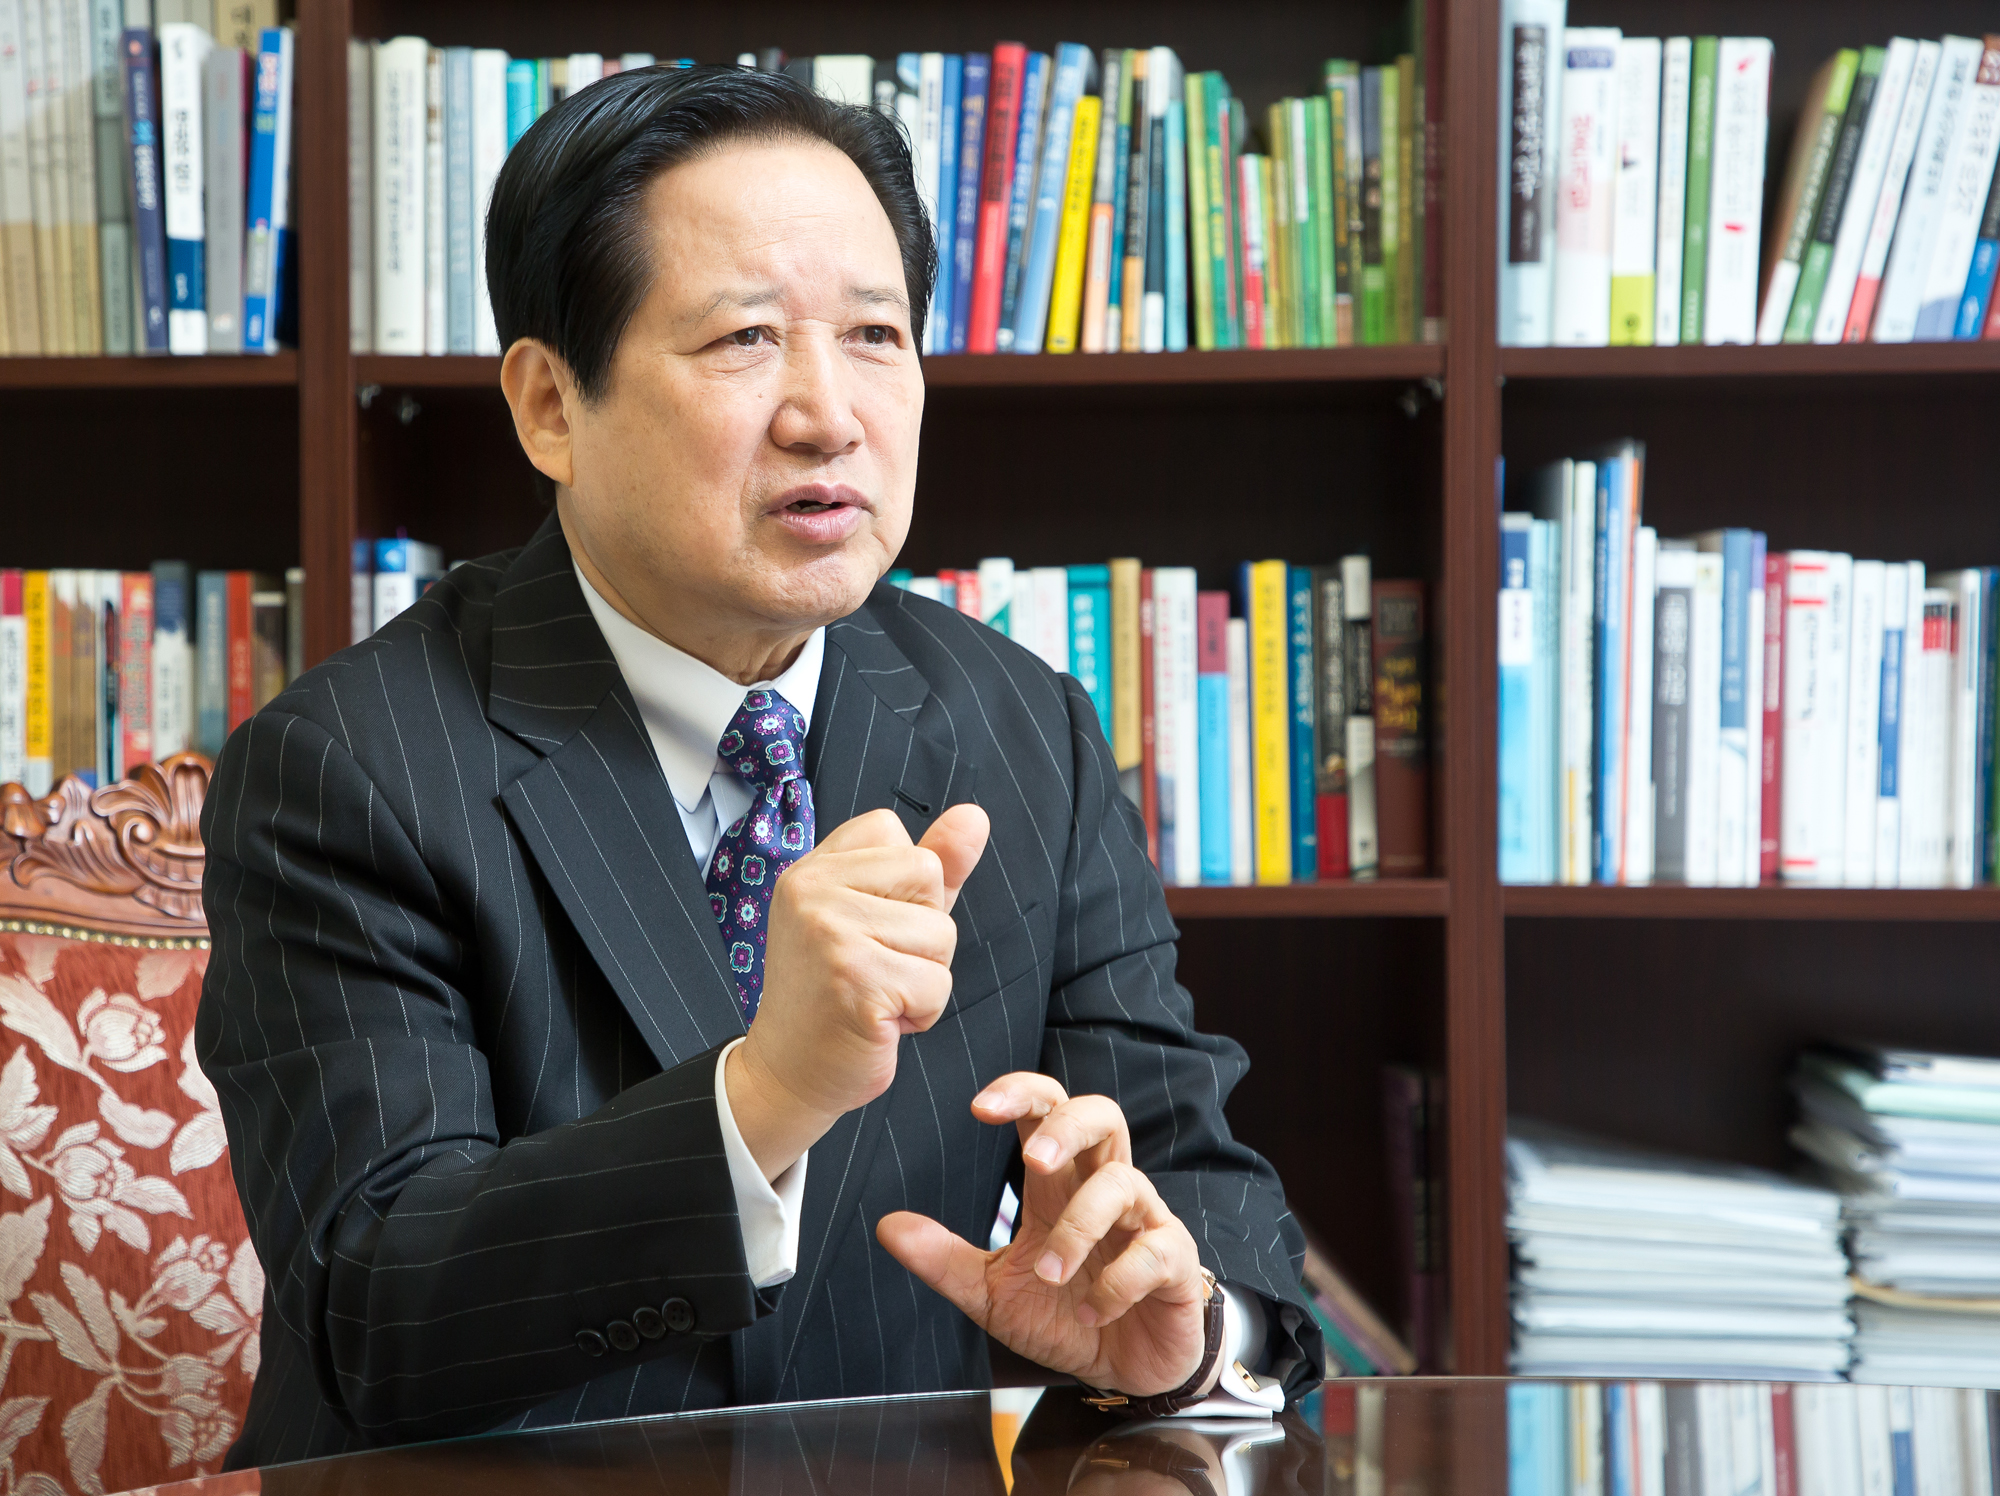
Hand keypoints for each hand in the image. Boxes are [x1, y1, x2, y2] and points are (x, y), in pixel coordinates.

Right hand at [727, 804, 989, 1179]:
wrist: (789, 1071)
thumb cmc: (838, 991)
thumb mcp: (881, 915)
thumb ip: (931, 865)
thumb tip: (976, 815)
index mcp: (812, 867)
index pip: (891, 830)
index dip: (901, 885)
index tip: (865, 926)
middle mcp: (813, 890)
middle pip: (927, 877)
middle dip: (922, 931)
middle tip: (874, 966)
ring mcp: (830, 934)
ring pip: (940, 934)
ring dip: (924, 976)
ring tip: (877, 994)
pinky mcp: (856, 980)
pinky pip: (936, 984)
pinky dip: (922, 1012)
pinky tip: (879, 1020)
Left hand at [876, 1074, 1211, 1397]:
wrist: (1128, 1372)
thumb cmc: (1065, 1316)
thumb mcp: (994, 1293)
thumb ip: (945, 1259)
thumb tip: (887, 1226)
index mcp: (1060, 1186)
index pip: (1047, 1111)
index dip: (1020, 1094)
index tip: (978, 1108)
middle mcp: (1104, 1190)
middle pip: (1102, 1115)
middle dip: (1067, 1127)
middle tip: (1033, 1160)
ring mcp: (1145, 1222)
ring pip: (1124, 1183)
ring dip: (1080, 1227)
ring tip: (1049, 1274)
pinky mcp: (1175, 1262)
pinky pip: (1154, 1250)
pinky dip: (1117, 1282)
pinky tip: (1090, 1312)